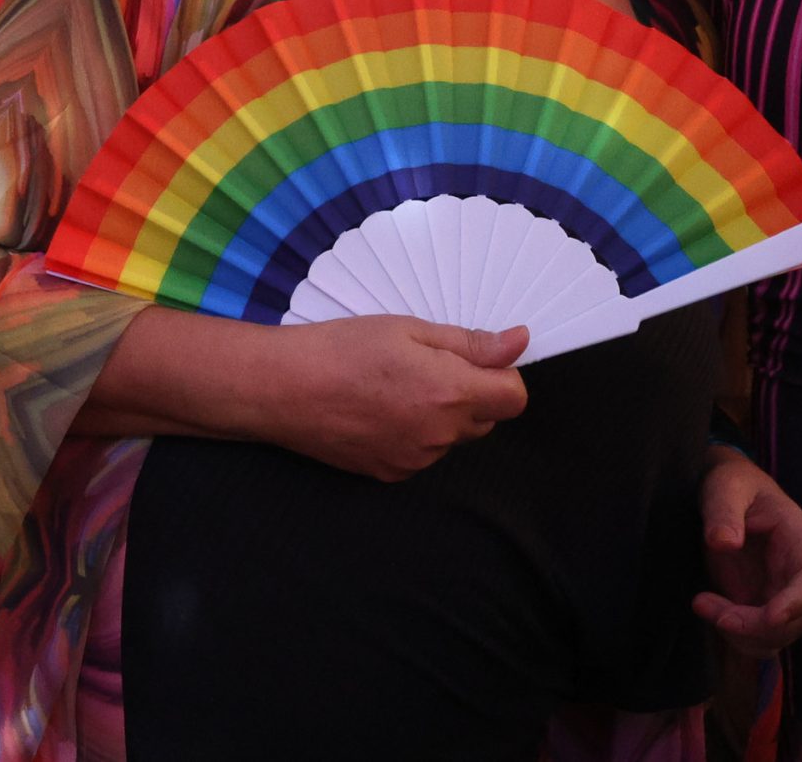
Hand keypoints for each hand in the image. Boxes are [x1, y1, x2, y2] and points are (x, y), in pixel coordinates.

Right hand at [270, 316, 528, 481]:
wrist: (283, 389)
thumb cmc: (343, 349)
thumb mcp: (410, 329)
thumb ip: (470, 343)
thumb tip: (518, 342)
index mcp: (451, 394)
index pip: (514, 398)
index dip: (502, 375)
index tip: (476, 358)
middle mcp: (439, 436)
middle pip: (485, 419)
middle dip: (471, 393)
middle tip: (428, 364)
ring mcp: (414, 460)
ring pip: (451, 437)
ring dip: (440, 415)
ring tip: (395, 385)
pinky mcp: (390, 473)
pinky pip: (421, 453)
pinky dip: (413, 434)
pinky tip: (379, 409)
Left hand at [692, 446, 801, 655]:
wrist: (725, 497)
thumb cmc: (732, 484)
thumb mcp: (725, 487)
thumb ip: (724, 511)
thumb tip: (724, 543)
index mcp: (800, 541)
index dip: (799, 601)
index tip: (772, 616)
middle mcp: (798, 575)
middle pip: (801, 619)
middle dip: (760, 626)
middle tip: (717, 615)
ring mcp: (782, 596)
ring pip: (779, 637)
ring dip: (743, 635)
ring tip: (702, 602)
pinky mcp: (761, 609)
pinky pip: (758, 639)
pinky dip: (734, 637)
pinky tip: (705, 606)